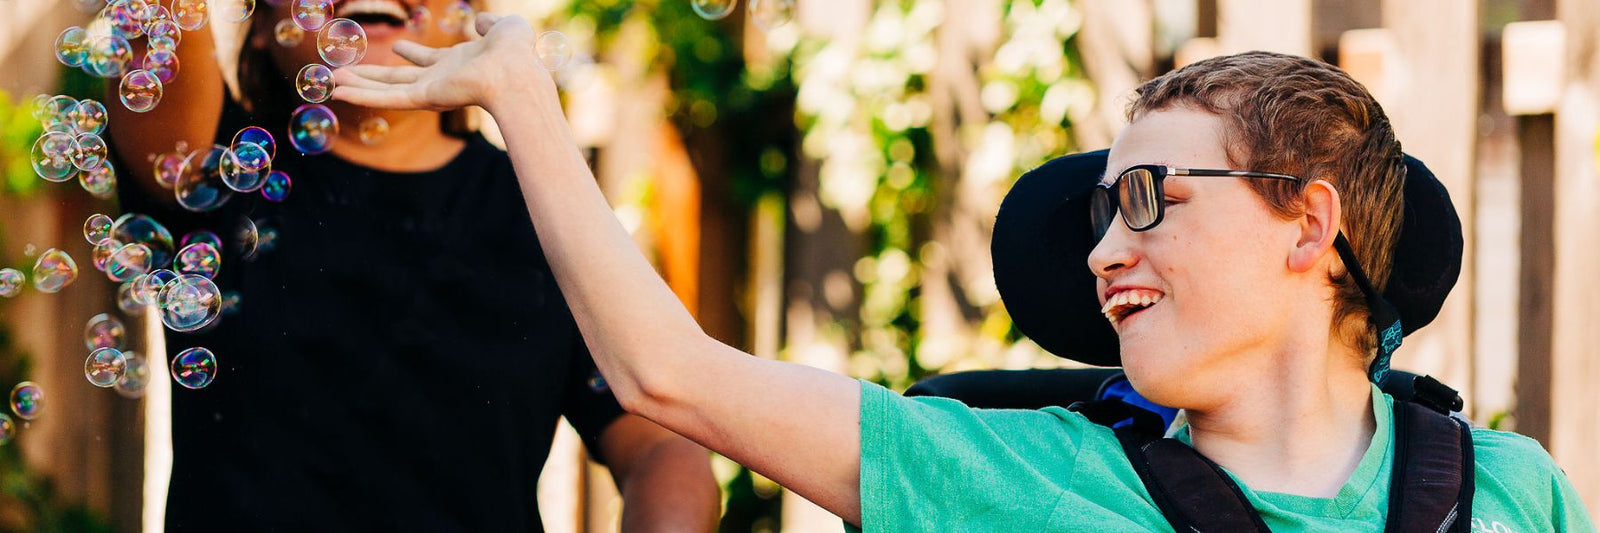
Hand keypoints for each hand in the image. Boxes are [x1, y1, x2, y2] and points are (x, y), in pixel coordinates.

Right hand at [330, 13, 556, 116]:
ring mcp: (430, 90)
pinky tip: (337, 93)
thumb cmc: (516, 52)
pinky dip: (361, 96)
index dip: (412, 54)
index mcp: (458, 62)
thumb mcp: (503, 27)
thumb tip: (482, 23)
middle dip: (373, 76)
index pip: (428, 60)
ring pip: (385, 92)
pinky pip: (387, 99)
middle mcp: (441, 79)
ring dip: (357, 88)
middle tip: (347, 73)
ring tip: (331, 84)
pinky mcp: (425, 99)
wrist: (517, 71)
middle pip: (398, 79)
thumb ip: (489, 24)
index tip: (398, 48)